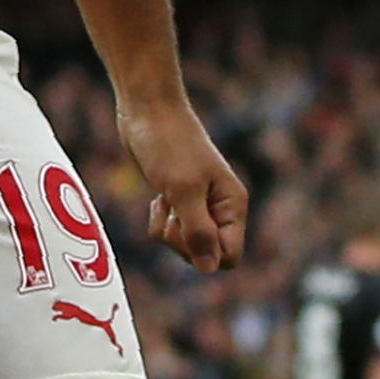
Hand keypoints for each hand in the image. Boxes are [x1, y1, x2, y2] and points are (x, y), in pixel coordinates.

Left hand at [120, 96, 248, 272]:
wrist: (147, 109)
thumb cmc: (168, 144)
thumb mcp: (183, 190)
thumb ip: (197, 231)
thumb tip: (208, 269)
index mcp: (233, 205)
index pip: (229, 257)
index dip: (205, 253)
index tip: (186, 226)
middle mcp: (220, 208)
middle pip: (206, 255)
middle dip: (182, 242)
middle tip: (174, 210)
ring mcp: (199, 205)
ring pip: (186, 245)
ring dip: (168, 231)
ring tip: (165, 199)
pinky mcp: (178, 201)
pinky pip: (170, 232)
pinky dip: (160, 220)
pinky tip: (158, 198)